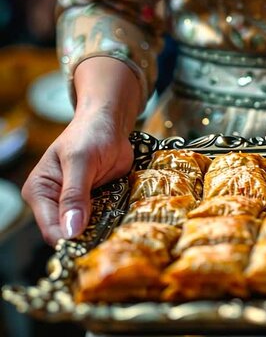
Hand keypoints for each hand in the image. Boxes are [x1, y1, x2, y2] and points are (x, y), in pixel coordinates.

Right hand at [22, 115, 132, 243]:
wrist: (110, 125)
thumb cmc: (91, 135)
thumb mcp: (81, 161)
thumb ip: (75, 195)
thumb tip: (70, 230)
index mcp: (40, 192)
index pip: (50, 228)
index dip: (70, 238)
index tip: (93, 241)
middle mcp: (54, 202)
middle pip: (68, 233)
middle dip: (88, 237)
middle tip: (111, 239)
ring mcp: (75, 205)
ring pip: (87, 230)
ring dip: (102, 231)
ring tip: (119, 230)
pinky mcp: (94, 204)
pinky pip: (102, 221)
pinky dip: (112, 222)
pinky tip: (123, 220)